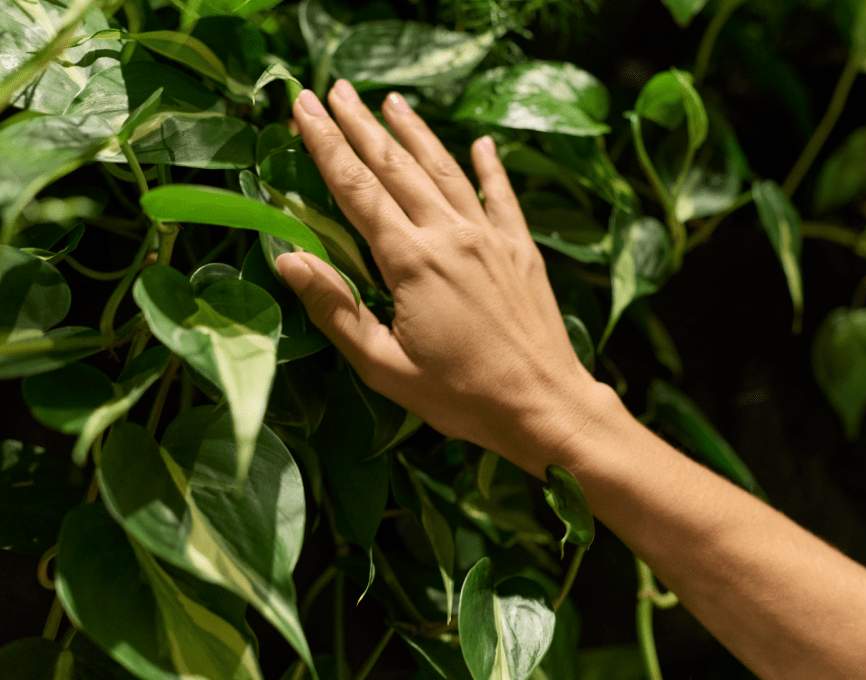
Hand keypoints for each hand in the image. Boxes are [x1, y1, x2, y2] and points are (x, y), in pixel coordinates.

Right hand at [276, 80, 606, 472]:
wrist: (544, 404)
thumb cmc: (461, 396)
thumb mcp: (385, 366)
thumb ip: (337, 310)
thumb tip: (287, 258)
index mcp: (412, 262)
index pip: (357, 189)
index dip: (326, 145)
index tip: (303, 106)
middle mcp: (451, 236)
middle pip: (397, 167)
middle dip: (361, 125)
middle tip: (334, 89)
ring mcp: (491, 238)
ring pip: (446, 172)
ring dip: (416, 133)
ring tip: (391, 100)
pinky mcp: (522, 249)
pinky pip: (502, 196)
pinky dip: (490, 168)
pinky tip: (482, 143)